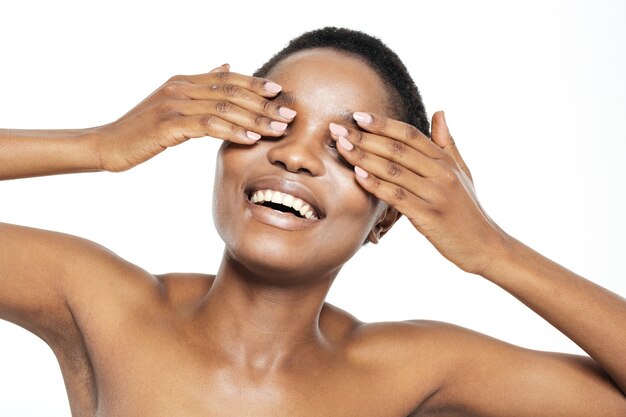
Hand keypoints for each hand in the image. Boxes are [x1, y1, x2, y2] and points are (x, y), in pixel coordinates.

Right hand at [95, 64, 295, 171]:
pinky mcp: (168, 123)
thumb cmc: (141, 130)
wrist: (107, 144)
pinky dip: (232, 131)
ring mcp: (173, 104)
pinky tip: (250, 138)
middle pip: (231, 92)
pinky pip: (208, 125)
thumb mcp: (172, 104)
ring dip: (255, 118)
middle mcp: (180, 87)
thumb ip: (199, 87)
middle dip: (263, 103)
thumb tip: (224, 67)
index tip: (279, 91)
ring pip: (224, 107)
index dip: (255, 83)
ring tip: (278, 128)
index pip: (227, 79)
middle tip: (289, 114)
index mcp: (183, 82)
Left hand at [329, 111, 508, 274]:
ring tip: (341, 147)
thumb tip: (439, 112)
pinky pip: (397, 197)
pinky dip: (376, 185)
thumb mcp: (462, 171)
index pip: (409, 134)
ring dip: (364, 157)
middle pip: (397, 149)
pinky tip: (357, 175)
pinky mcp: (429, 216)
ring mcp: (435, 194)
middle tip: (336, 129)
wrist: (483, 245)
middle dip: (364, 137)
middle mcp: (441, 173)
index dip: (382, 123)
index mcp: (445, 161)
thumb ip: (447, 142)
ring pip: (393, 170)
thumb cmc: (468, 209)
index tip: (357, 116)